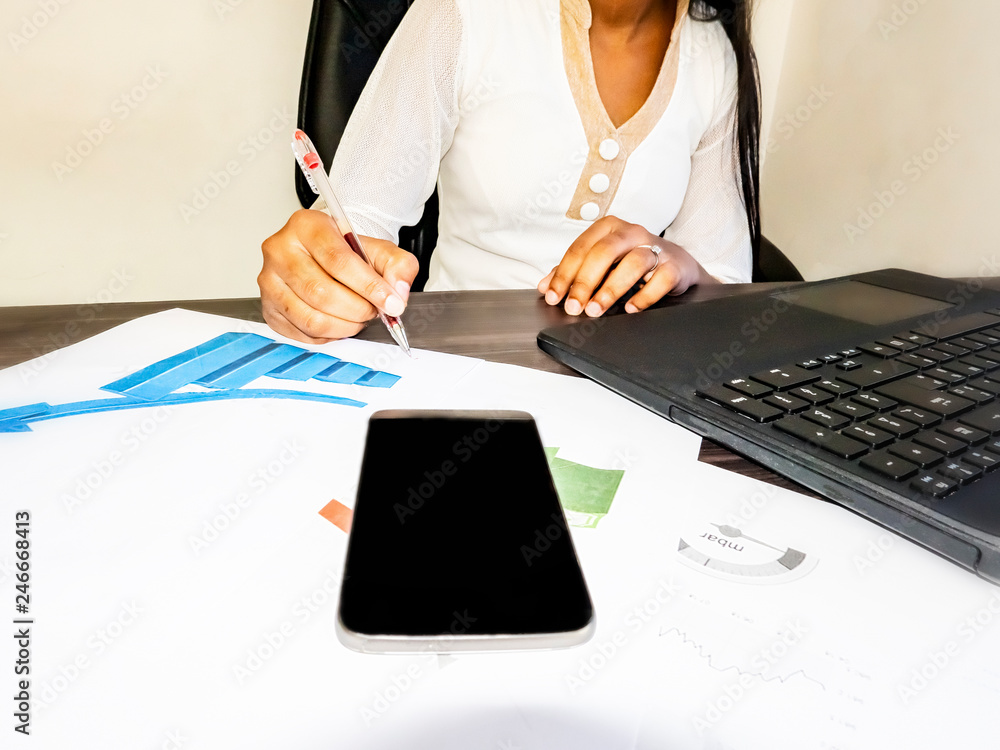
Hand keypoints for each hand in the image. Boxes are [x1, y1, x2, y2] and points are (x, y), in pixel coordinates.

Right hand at [259, 209, 417, 342]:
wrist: (324, 256)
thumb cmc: (346, 252)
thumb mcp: (378, 249)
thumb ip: (397, 266)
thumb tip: (398, 293)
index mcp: (306, 226)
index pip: (338, 260)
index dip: (368, 286)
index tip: (390, 302)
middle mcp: (280, 250)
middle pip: (321, 292)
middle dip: (357, 309)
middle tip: (373, 311)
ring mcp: (270, 281)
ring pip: (311, 318)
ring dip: (344, 326)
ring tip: (358, 318)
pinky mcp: (268, 308)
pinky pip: (302, 333)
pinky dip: (328, 335)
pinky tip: (339, 323)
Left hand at [537, 215, 716, 315]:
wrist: (676, 265)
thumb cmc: (631, 261)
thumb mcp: (602, 263)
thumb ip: (574, 272)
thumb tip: (547, 286)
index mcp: (608, 228)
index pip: (580, 248)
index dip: (564, 274)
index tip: (553, 297)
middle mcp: (631, 233)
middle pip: (604, 252)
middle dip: (584, 282)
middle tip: (574, 307)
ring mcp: (655, 247)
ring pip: (633, 263)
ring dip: (611, 289)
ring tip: (596, 309)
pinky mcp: (674, 265)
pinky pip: (661, 279)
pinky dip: (645, 295)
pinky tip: (631, 308)